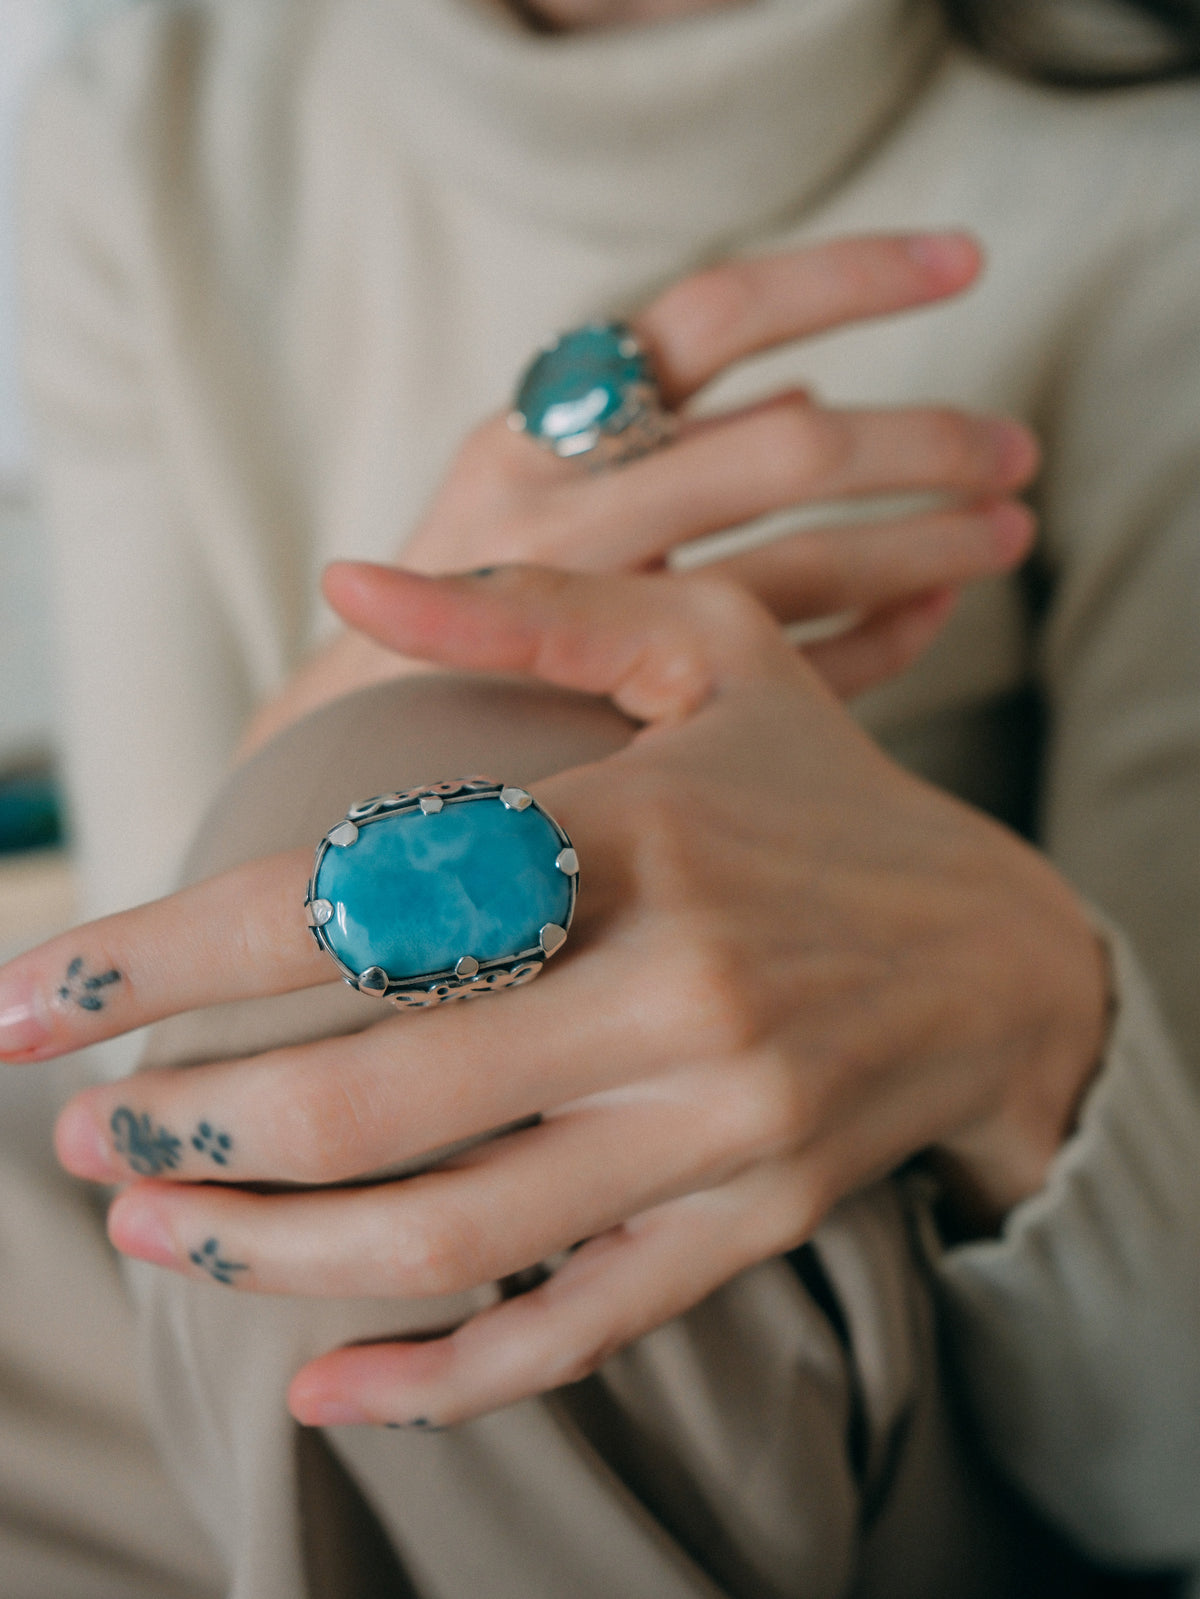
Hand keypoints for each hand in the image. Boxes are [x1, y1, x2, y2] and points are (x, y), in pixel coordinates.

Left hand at [0, 562, 1103, 1429]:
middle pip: (376, 1095)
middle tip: (85, 1130)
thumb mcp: (716, 650)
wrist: (1001, 957)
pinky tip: (321, 1382)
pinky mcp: (749, 1224)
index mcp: (641, 831)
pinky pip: (576, 1329)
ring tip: (150, 1225)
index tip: (26, 1000)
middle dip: (189, 1125)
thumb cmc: (826, 790)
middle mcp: (679, 993)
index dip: (162, 958)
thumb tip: (339, 578)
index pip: (355, 898)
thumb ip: (530, 609)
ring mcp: (719, 1130)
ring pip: (452, 1235)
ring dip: (266, 1252)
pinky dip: (437, 1378)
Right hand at [247, 232, 1037, 748]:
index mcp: (543, 421)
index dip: (844, 277)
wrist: (352, 742)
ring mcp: (595, 620)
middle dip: (921, 443)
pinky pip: (789, 672)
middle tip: (1015, 451)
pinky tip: (929, 611)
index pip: (712, 314)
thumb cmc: (458, 596)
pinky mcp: (619, 715)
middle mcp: (564, 505)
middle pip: (784, 446)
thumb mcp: (530, 481)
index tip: (960, 264)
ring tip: (1010, 530)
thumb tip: (804, 392)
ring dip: (924, 544)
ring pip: (797, 565)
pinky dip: (879, 637)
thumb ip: (656, 434)